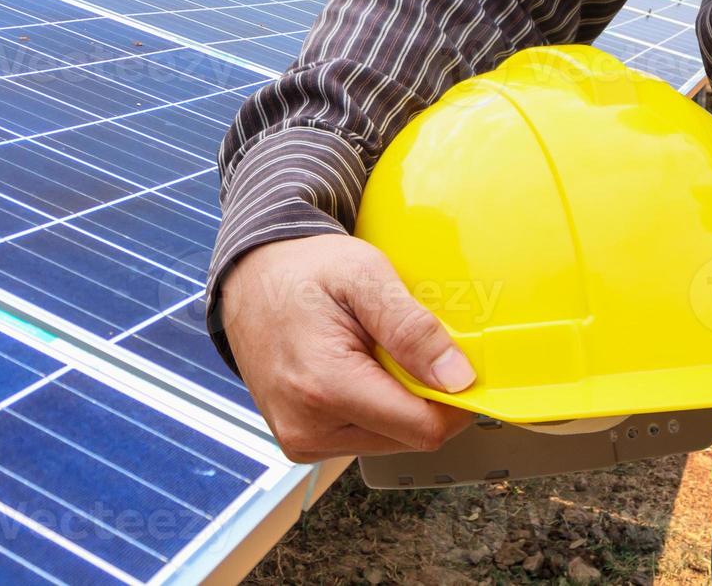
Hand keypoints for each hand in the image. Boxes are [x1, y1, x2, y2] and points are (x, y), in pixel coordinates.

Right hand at [220, 234, 475, 462]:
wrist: (250, 277)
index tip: (461, 364)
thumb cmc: (303, 270)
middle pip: (409, 435)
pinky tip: (357, 368)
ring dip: (398, 400)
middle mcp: (308, 427)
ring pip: (390, 439)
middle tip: (404, 344)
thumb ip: (411, 327)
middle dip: (422, 393)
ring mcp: (301, 439)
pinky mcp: (301, 441)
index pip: (423, 427)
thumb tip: (457, 378)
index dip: (456, 400)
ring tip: (373, 351)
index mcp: (324, 386)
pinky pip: (364, 435)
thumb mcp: (364, 275)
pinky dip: (374, 405)